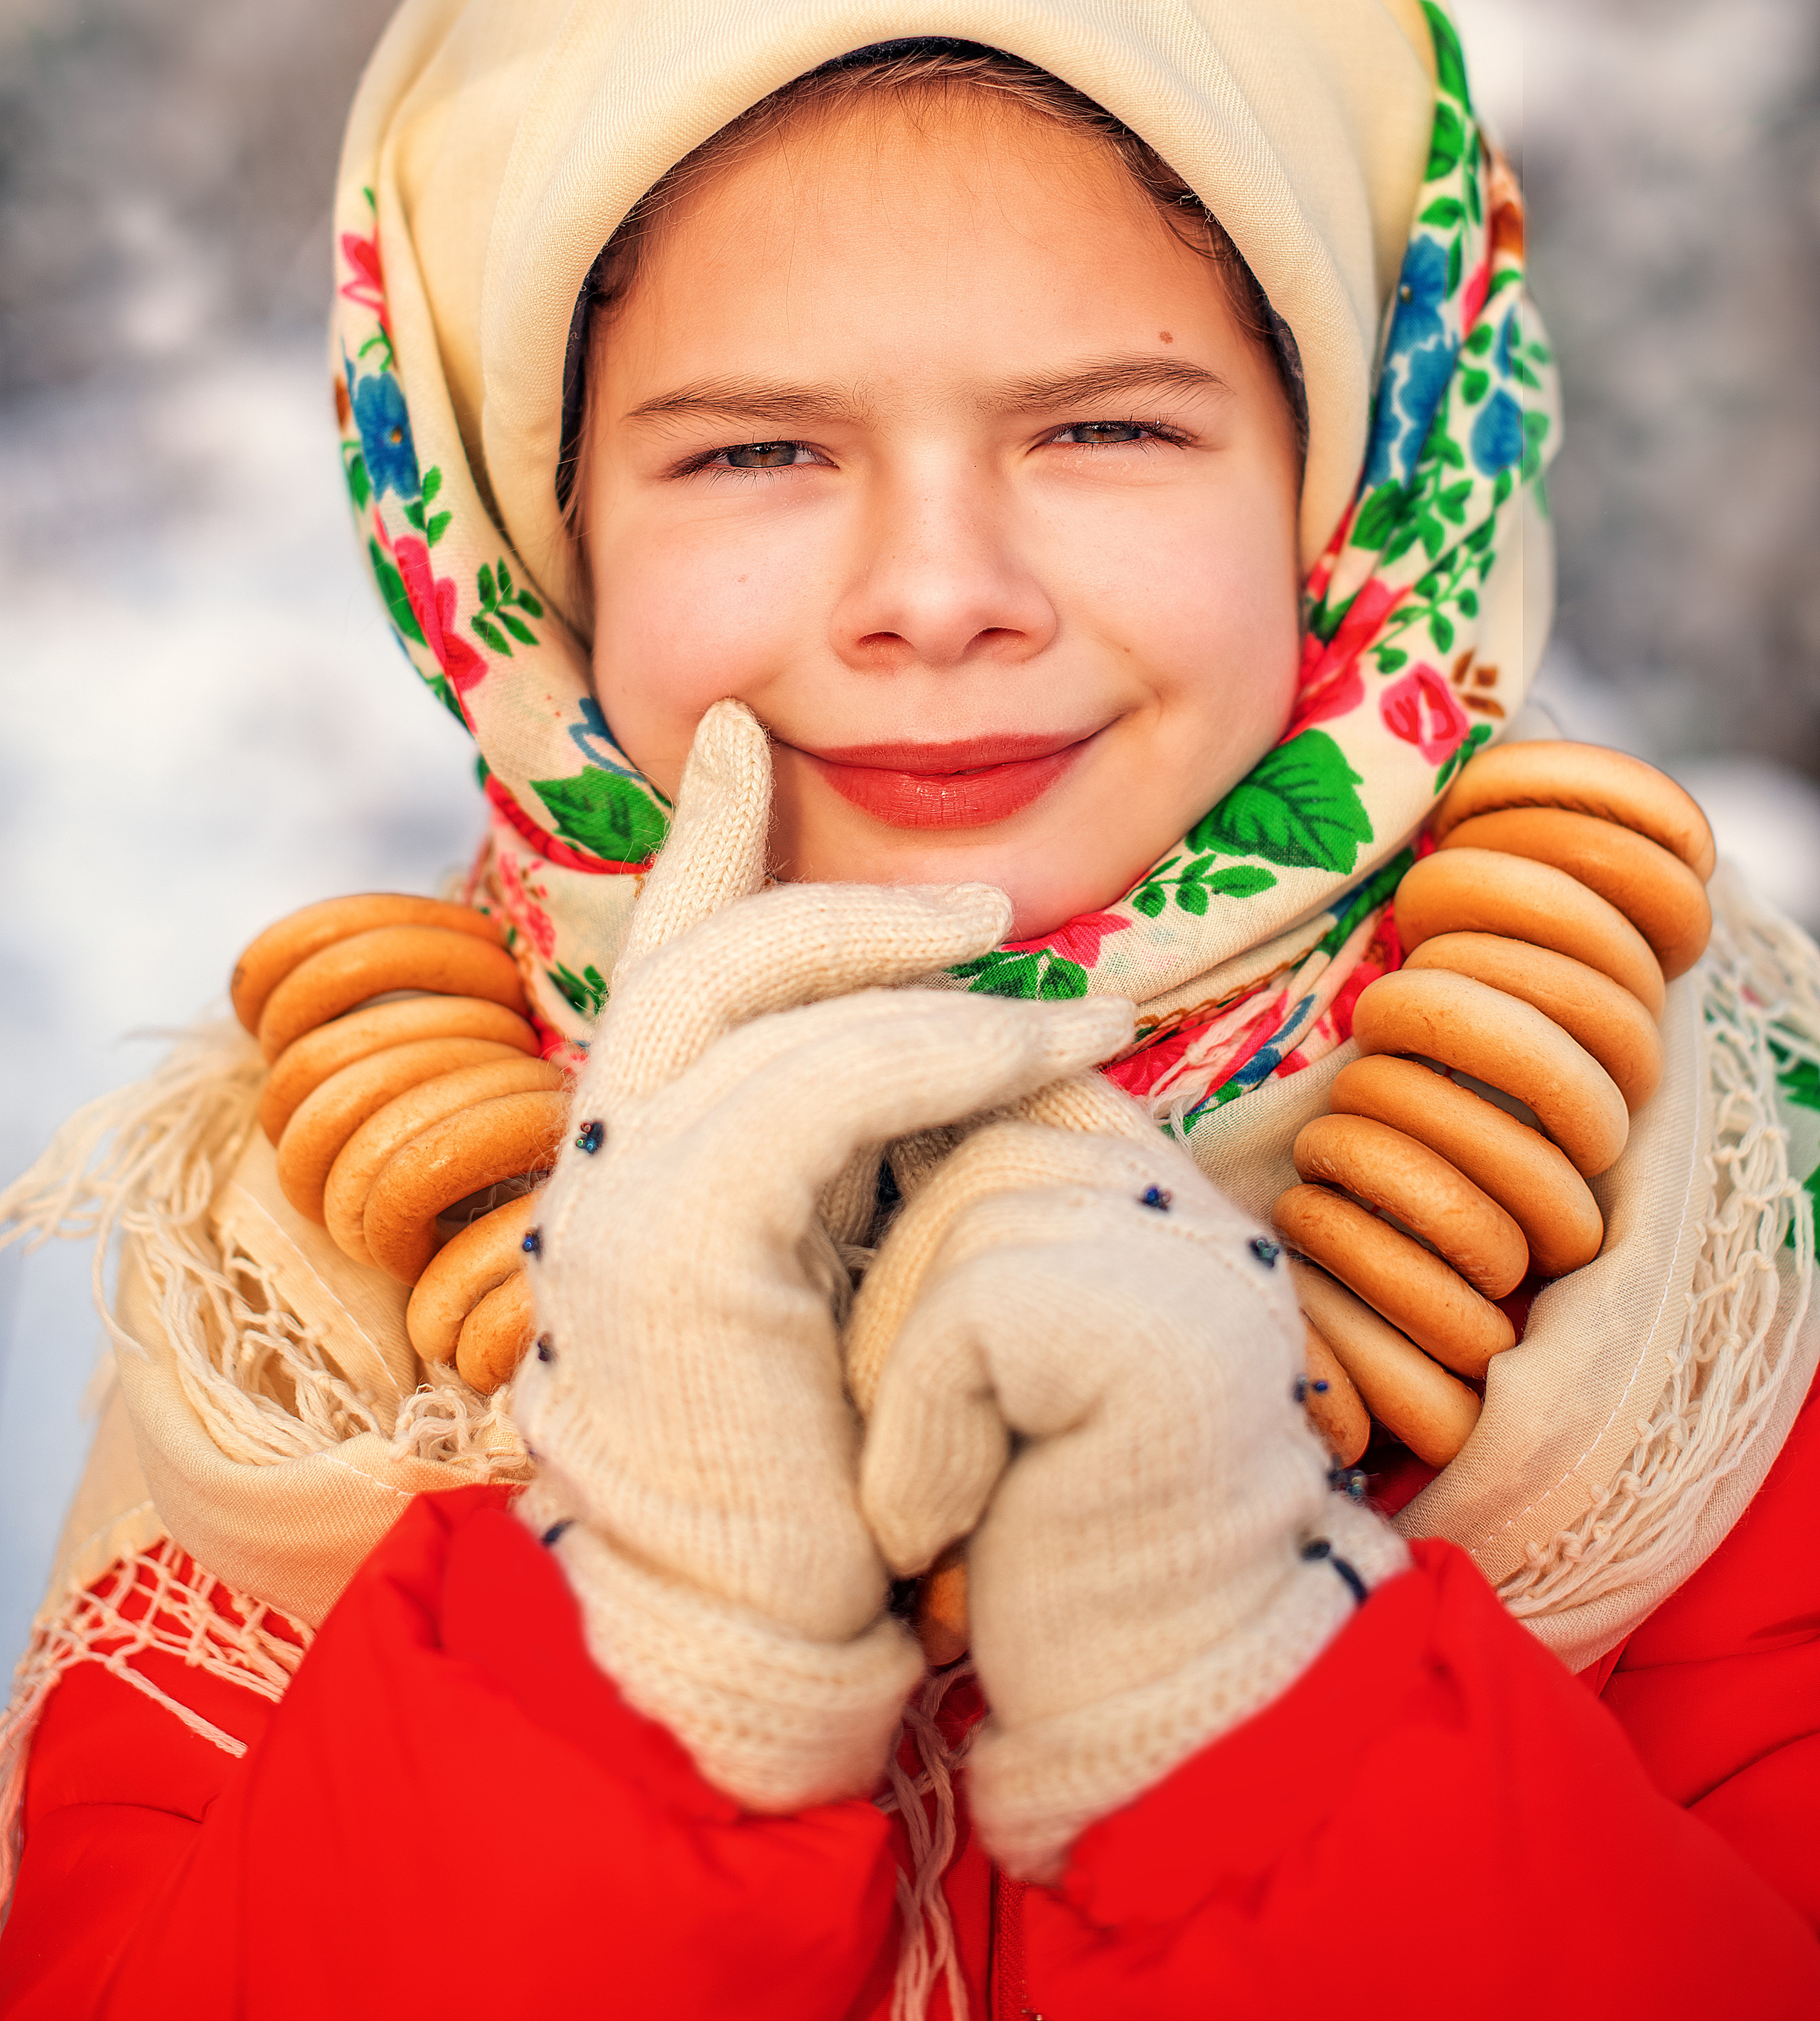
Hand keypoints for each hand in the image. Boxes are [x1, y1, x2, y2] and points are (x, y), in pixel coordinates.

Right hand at [514, 701, 1134, 1810]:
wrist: (753, 1632)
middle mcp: (601, 1148)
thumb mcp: (834, 1263)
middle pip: (707, 946)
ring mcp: (616, 1183)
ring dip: (927, 972)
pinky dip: (941, 1049)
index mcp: (638, 1147)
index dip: (700, 829)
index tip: (736, 726)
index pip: (664, 952)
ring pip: (758, 988)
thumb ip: (847, 1154)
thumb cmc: (823, 1462)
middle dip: (849, 899)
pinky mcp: (671, 1230)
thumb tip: (949, 1043)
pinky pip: (817, 1078)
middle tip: (993, 911)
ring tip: (1070, 1003)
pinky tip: (1037, 1062)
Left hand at [851, 1117, 1408, 1877]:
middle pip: (965, 1133)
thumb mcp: (985, 1363)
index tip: (891, 1322)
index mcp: (1156, 1191)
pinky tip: (939, 1528)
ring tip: (934, 1494)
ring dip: (897, 1370)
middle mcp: (1197, 1207)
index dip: (902, 1171)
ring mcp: (1197, 1260)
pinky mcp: (1163, 1336)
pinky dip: (921, 1431)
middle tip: (916, 1450)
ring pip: (961, 1206)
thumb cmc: (1037, 1544)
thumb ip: (958, 1232)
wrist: (1138, 1720)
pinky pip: (972, 1309)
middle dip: (890, 1293)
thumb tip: (853, 1114)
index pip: (1002, 1084)